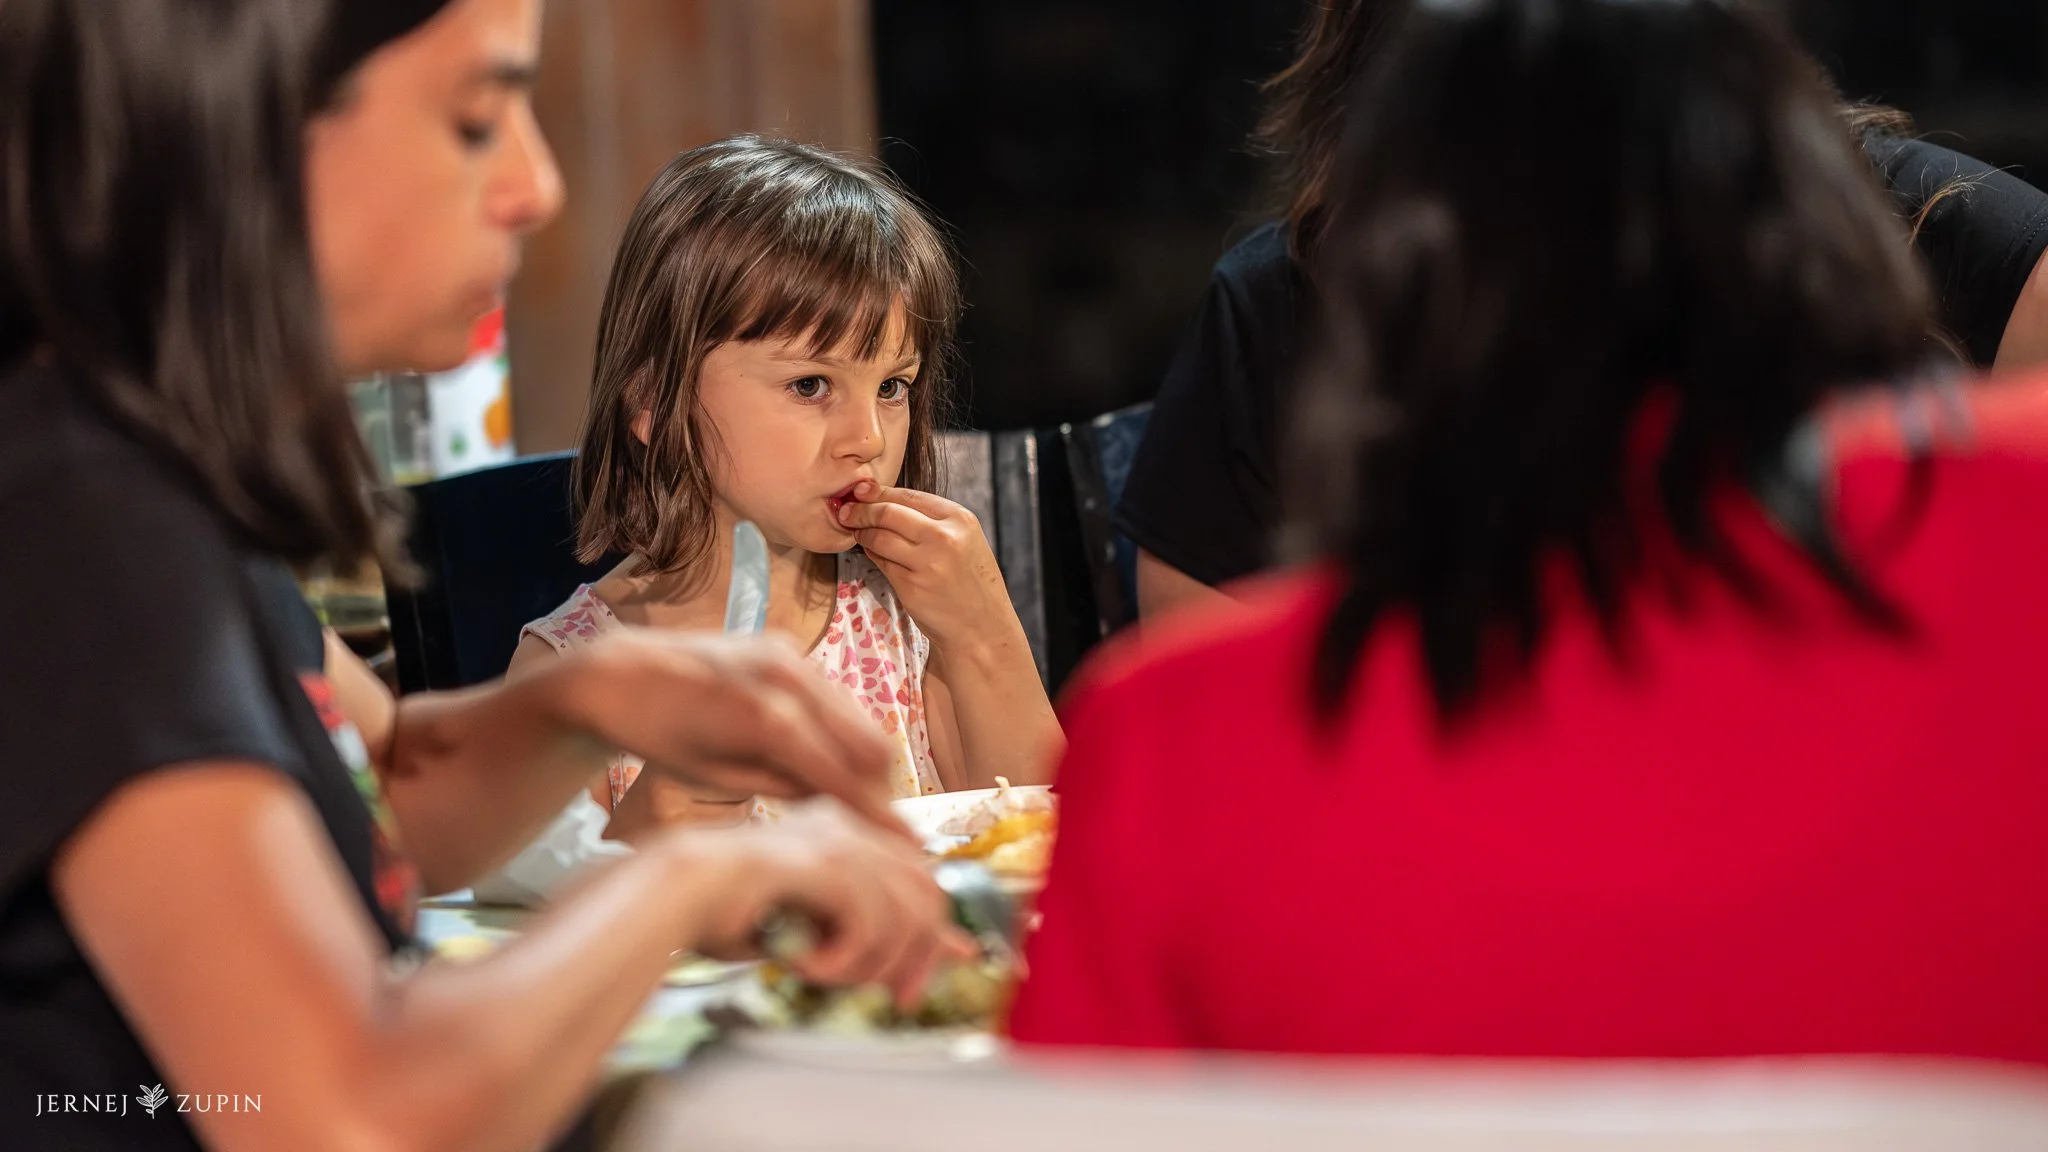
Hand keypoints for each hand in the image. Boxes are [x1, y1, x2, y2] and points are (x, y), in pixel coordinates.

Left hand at [553, 629, 904, 834]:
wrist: (621, 673)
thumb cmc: (659, 737)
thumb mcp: (714, 780)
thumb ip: (781, 789)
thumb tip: (836, 807)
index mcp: (766, 720)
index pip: (843, 776)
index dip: (878, 818)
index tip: (905, 849)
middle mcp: (788, 679)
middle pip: (870, 746)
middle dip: (880, 792)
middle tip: (877, 831)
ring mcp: (792, 657)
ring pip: (861, 720)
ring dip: (866, 764)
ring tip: (853, 803)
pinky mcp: (788, 649)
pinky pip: (837, 699)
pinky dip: (843, 734)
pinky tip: (828, 763)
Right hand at [664, 802, 977, 1007]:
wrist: (673, 897)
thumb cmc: (734, 915)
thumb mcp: (820, 927)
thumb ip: (879, 932)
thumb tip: (954, 949)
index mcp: (848, 832)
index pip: (922, 881)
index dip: (931, 938)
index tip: (914, 986)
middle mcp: (850, 827)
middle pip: (927, 895)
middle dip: (917, 957)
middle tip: (896, 998)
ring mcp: (837, 838)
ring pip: (903, 914)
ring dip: (872, 964)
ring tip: (829, 978)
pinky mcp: (822, 860)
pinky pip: (869, 922)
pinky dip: (844, 959)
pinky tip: (806, 966)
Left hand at [835, 480, 1017, 647]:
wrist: (981, 627)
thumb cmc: (968, 581)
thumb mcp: (962, 540)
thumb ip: (929, 519)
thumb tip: (878, 497)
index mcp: (959, 519)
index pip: (908, 495)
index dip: (878, 493)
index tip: (859, 492)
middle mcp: (944, 537)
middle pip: (888, 512)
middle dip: (861, 510)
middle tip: (845, 511)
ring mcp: (927, 563)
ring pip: (879, 536)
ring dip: (861, 532)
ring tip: (855, 531)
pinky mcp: (911, 586)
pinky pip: (881, 562)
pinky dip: (871, 553)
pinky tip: (871, 552)